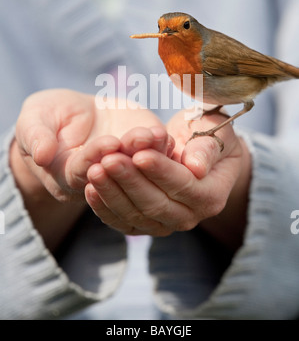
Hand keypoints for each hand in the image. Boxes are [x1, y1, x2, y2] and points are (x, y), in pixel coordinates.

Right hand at [10, 88, 163, 249]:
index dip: (94, 157)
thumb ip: (35, 137)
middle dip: (126, 158)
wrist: (71, 114)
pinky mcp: (140, 154)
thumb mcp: (33, 122)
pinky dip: (160, 146)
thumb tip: (41, 156)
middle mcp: (98, 180)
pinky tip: (164, 134)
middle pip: (113, 175)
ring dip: (147, 152)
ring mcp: (122, 168)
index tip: (108, 142)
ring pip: (137, 168)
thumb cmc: (46, 118)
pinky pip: (153, 156)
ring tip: (152, 135)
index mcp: (66, 176)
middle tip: (136, 140)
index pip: (80, 172)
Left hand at [85, 108, 250, 249]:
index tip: (139, 154)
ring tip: (95, 170)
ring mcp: (165, 224)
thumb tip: (196, 168)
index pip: (183, 185)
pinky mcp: (144, 225)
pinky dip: (104, 207)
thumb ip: (206, 148)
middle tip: (109, 159)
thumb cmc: (208, 135)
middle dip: (130, 181)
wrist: (196, 150)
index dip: (160, 171)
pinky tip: (90, 188)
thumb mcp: (215, 133)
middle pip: (156, 203)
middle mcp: (190, 217)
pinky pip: (122, 221)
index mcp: (210, 196)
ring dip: (112, 193)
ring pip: (136, 215)